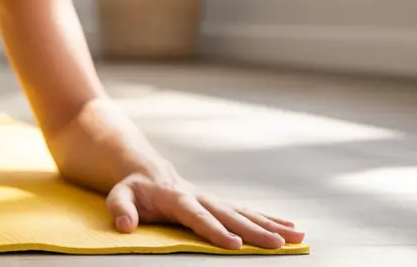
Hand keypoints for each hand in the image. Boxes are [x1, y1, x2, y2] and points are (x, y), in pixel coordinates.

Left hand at [107, 172, 304, 250]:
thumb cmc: (133, 188)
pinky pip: (248, 211)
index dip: (214, 230)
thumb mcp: (119, 195)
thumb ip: (121, 208)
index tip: (234, 244)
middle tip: (279, 244)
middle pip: (230, 215)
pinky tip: (292, 228)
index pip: (197, 216)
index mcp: (176, 197)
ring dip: (271, 225)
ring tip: (297, 237)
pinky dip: (270, 219)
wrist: (147, 170)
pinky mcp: (221, 204)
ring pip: (245, 212)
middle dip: (255, 230)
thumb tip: (124, 225)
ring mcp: (213, 199)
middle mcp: (200, 197)